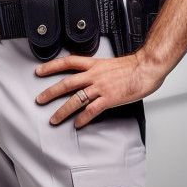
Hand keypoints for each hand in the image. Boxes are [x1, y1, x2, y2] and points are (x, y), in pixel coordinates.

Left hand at [35, 52, 163, 127]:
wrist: (147, 67)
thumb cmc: (133, 66)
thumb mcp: (110, 63)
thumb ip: (98, 69)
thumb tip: (90, 74)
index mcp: (94, 64)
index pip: (68, 62)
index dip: (51, 66)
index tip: (39, 70)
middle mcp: (94, 75)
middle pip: (66, 83)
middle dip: (51, 92)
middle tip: (39, 100)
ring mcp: (101, 87)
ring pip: (76, 99)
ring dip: (63, 110)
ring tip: (54, 118)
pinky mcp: (109, 98)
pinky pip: (92, 110)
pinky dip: (83, 118)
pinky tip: (77, 124)